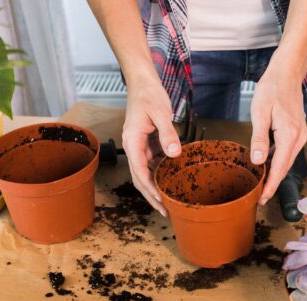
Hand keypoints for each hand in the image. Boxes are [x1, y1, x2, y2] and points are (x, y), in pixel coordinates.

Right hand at [122, 79, 180, 216]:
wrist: (143, 82)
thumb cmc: (149, 95)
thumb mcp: (160, 113)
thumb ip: (168, 133)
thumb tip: (174, 154)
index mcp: (132, 141)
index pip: (139, 171)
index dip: (149, 189)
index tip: (160, 201)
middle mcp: (133, 146)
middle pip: (140, 177)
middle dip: (151, 195)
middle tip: (165, 210)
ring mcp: (139, 145)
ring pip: (146, 172)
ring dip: (156, 186)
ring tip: (170, 200)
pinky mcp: (146, 142)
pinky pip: (152, 161)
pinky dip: (160, 172)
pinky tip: (172, 178)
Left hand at [250, 67, 306, 204]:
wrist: (286, 74)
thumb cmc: (272, 89)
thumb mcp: (260, 113)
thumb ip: (260, 139)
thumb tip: (259, 161)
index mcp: (290, 134)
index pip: (279, 167)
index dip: (271, 185)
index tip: (263, 198)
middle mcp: (299, 137)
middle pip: (285, 167)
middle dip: (273, 184)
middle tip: (260, 198)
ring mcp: (300, 135)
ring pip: (287, 160)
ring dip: (276, 173)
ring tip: (262, 185)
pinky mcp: (298, 132)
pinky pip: (288, 152)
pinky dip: (278, 161)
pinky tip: (267, 165)